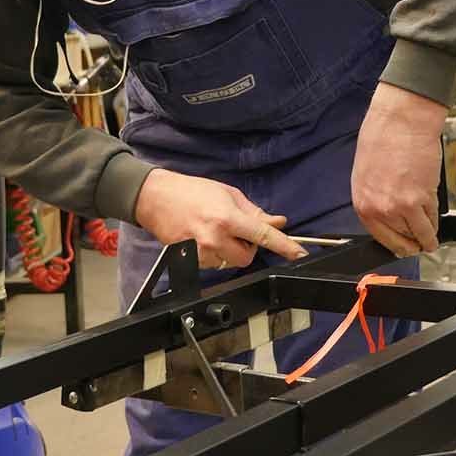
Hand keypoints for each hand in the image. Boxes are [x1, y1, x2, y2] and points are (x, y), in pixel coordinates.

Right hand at [133, 169, 307, 267]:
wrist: (156, 198)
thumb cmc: (192, 191)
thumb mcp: (228, 194)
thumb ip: (255, 212)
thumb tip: (277, 222)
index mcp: (227, 218)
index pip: (263, 235)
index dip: (284, 245)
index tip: (298, 254)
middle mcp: (215, 238)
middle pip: (247, 257)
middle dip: (247, 247)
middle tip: (236, 230)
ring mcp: (202, 252)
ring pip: (230, 262)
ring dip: (230, 250)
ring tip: (215, 231)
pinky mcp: (191, 260)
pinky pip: (214, 264)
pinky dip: (215, 253)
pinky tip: (204, 237)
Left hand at [351, 82, 445, 256]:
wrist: (401, 120)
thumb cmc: (383, 137)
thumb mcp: (366, 173)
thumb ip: (375, 197)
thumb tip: (387, 214)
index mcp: (363, 203)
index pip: (380, 236)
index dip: (396, 243)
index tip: (403, 246)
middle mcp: (381, 209)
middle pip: (401, 239)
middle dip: (412, 244)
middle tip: (419, 244)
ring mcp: (402, 206)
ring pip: (419, 232)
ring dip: (427, 237)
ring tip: (431, 238)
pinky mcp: (423, 198)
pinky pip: (432, 219)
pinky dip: (435, 222)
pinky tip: (435, 220)